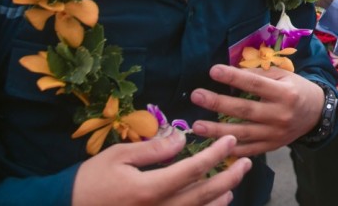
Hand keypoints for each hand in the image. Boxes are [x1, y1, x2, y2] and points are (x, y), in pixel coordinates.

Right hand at [73, 131, 249, 205]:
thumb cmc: (90, 180)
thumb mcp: (118, 156)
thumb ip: (153, 149)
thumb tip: (183, 138)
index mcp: (149, 189)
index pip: (193, 169)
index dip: (216, 153)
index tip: (231, 139)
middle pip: (203, 195)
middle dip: (229, 177)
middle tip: (247, 162)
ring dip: (218, 200)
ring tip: (232, 186)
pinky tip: (211, 205)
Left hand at [190, 64, 323, 156]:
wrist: (316, 114)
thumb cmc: (297, 89)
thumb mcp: (284, 75)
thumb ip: (259, 74)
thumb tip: (232, 71)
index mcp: (285, 93)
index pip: (255, 83)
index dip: (233, 77)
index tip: (212, 71)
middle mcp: (280, 114)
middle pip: (245, 110)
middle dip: (218, 103)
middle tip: (196, 96)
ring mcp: (276, 133)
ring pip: (243, 133)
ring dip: (217, 130)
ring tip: (197, 126)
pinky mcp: (272, 147)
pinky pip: (249, 150)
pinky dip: (230, 149)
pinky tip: (213, 145)